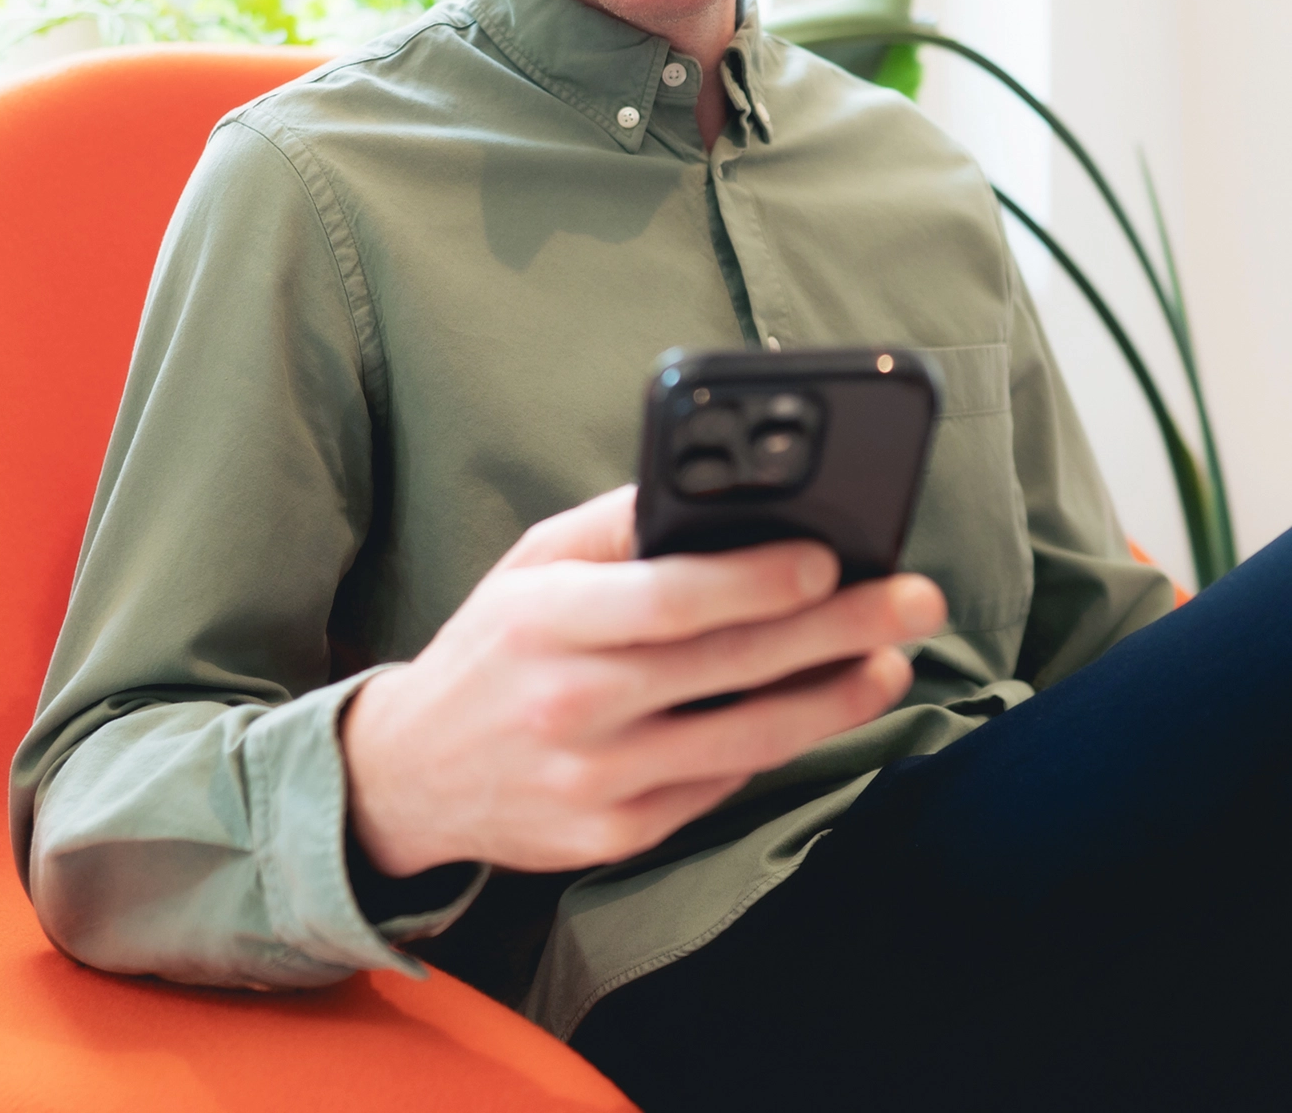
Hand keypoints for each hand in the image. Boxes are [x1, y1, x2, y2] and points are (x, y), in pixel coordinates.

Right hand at [340, 485, 944, 877]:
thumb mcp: (530, 563)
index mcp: (547, 619)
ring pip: (747, 736)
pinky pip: (722, 781)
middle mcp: (572, 703)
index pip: (670, 599)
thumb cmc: (491, 647)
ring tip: (892, 661)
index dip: (758, 581)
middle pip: (731, 665)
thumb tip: (712, 493)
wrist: (414, 773)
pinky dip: (780, 743)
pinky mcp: (618, 834)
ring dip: (837, 698)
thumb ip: (617, 524)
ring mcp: (598, 780)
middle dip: (838, 629)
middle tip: (915, 601)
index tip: (830, 560)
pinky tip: (821, 706)